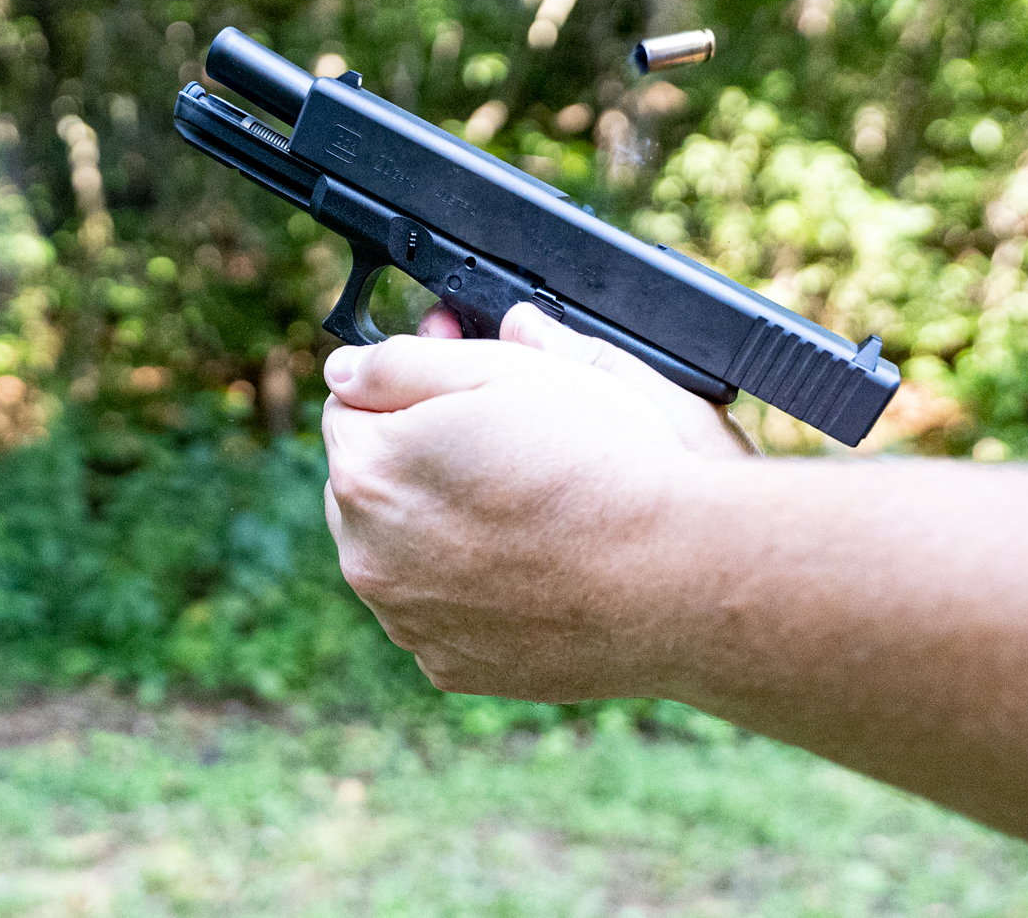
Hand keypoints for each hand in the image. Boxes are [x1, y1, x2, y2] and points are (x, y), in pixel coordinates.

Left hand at [321, 303, 744, 700]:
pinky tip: (532, 570)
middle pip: (367, 487)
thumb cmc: (606, 463)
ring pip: (399, 555)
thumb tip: (350, 366)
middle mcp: (369, 555)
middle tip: (503, 450)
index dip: (408, 392)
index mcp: (370, 469)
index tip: (462, 394)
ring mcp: (407, 620)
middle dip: (415, 462)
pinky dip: (469, 591)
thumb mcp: (511, 371)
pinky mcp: (450, 666)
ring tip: (526, 512)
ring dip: (438, 529)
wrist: (679, 577)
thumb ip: (410, 361)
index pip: (348, 408)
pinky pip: (439, 614)